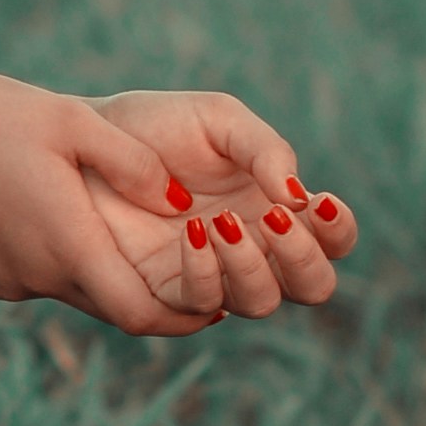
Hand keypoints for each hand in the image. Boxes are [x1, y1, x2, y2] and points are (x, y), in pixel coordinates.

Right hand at [0, 74, 199, 331]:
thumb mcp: (70, 121)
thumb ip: (134, 162)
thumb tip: (181, 203)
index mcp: (69, 245)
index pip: (142, 314)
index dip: (188, 318)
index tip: (220, 307)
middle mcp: (39, 277)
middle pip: (113, 307)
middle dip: (153, 293)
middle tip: (188, 268)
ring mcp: (6, 282)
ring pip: (72, 288)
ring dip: (98, 268)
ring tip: (106, 220)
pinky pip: (34, 276)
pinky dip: (54, 257)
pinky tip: (43, 209)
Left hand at [88, 89, 356, 322]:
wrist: (88, 141)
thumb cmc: (157, 127)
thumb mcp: (219, 121)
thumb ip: (266, 151)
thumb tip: (299, 196)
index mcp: (277, 209)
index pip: (333, 240)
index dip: (337, 230)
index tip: (318, 201)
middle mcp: (255, 252)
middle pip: (311, 286)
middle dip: (303, 259)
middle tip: (275, 220)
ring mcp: (214, 277)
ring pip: (261, 303)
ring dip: (253, 267)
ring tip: (224, 221)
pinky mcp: (166, 293)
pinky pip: (202, 304)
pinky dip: (206, 271)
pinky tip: (194, 231)